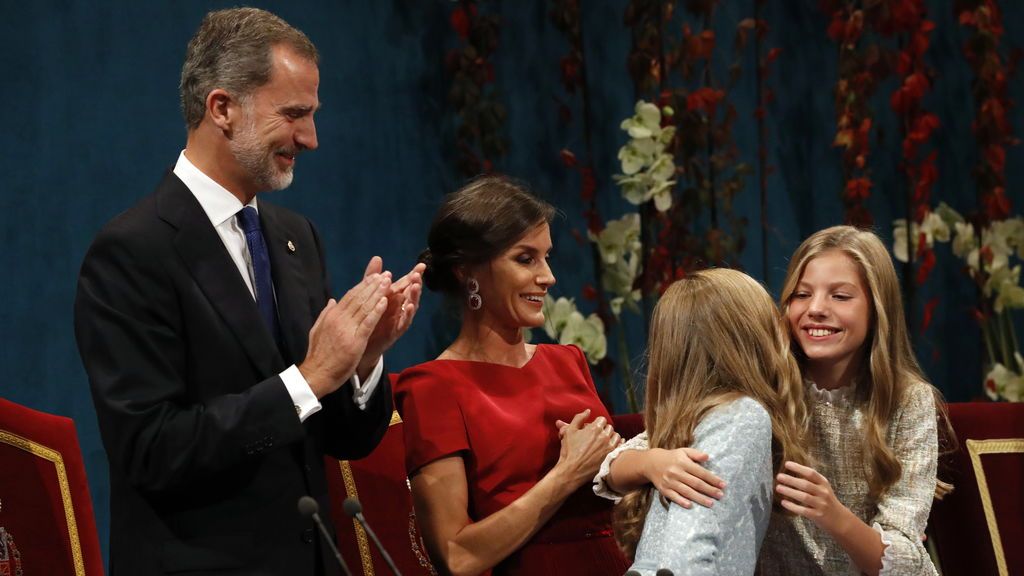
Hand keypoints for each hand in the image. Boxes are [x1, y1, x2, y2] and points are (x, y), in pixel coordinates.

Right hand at [299, 272, 389, 397]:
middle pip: (359, 298)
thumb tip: (332, 300)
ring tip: (388, 282)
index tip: (374, 276)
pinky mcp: (355, 341)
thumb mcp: (317, 329)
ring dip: (377, 293)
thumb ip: (326, 314)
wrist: (316, 374)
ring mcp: (347, 329)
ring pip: (364, 307)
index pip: (350, 296)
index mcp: (332, 315)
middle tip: (385, 274)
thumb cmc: (318, 355)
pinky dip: (376, 311)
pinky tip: (385, 301)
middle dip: (373, 285)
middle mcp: (339, 319)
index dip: (363, 285)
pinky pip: (368, 323)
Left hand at [358, 257, 424, 375]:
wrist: (358, 343)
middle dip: (416, 284)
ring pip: (410, 307)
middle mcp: (398, 307)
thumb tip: (377, 257)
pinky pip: (404, 322)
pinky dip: (408, 314)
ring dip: (414, 297)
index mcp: (392, 298)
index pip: (405, 284)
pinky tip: (410, 307)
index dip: (413, 274)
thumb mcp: (369, 295)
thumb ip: (372, 277)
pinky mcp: (395, 331)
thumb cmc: (367, 318)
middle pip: (410, 294)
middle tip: (418, 275)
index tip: (421, 265)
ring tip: (416, 287)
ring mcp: (398, 319)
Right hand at [553, 410, 621, 486]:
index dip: (596, 423)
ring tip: (604, 441)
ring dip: (611, 436)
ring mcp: (609, 447)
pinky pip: (620, 446)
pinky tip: (613, 446)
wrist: (572, 470)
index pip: (601, 419)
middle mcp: (604, 436)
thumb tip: (588, 411)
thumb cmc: (569, 451)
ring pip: (616, 436)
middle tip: (597, 435)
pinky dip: (618, 444)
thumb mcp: (569, 431)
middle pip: (609, 427)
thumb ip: (579, 418)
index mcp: (594, 428)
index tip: (592, 428)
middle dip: (603, 429)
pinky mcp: (611, 456)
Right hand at [642, 447, 724, 508]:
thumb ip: (696, 454)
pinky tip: (690, 506)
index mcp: (683, 462)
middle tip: (721, 495)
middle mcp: (676, 472)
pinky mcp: (664, 490)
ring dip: (699, 498)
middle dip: (709, 490)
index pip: (701, 472)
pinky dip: (681, 501)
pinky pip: (673, 497)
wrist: (650, 463)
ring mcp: (670, 482)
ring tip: (711, 503)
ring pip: (687, 491)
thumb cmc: (671, 457)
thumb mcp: (683, 451)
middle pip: (696, 483)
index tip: (723, 485)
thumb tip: (708, 457)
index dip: (713, 479)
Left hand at [775, 461, 848, 533]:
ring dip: (790, 492)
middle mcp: (824, 493)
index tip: (787, 464)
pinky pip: (803, 510)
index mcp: (824, 483)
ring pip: (804, 497)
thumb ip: (811, 480)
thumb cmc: (826, 500)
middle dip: (791, 480)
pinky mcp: (818, 516)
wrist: (840, 519)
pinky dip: (793, 506)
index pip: (811, 473)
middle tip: (779, 476)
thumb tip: (791, 470)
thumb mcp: (822, 488)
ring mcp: (821, 505)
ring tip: (778, 488)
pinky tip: (783, 502)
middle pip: (806, 484)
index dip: (799, 468)